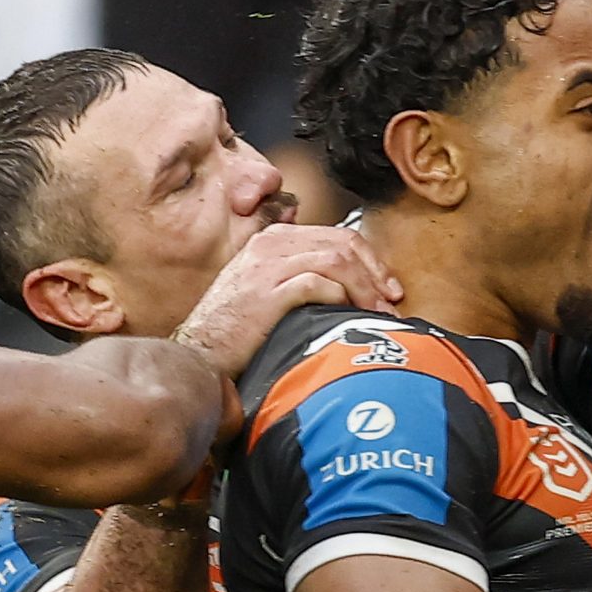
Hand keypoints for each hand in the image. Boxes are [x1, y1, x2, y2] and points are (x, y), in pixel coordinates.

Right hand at [170, 225, 404, 375]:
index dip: (371, 261)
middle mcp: (271, 246)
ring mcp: (267, 267)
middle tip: (391, 302)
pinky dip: (340, 298)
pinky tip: (347, 317)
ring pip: (336, 260)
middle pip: (343, 244)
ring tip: (378, 315)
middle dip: (375, 273)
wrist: (200, 355)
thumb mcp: (268, 292)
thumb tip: (350, 290)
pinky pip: (317, 283)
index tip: (388, 288)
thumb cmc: (237, 331)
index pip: (338, 236)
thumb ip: (301, 278)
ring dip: (365, 289)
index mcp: (275, 240)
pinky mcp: (266, 293)